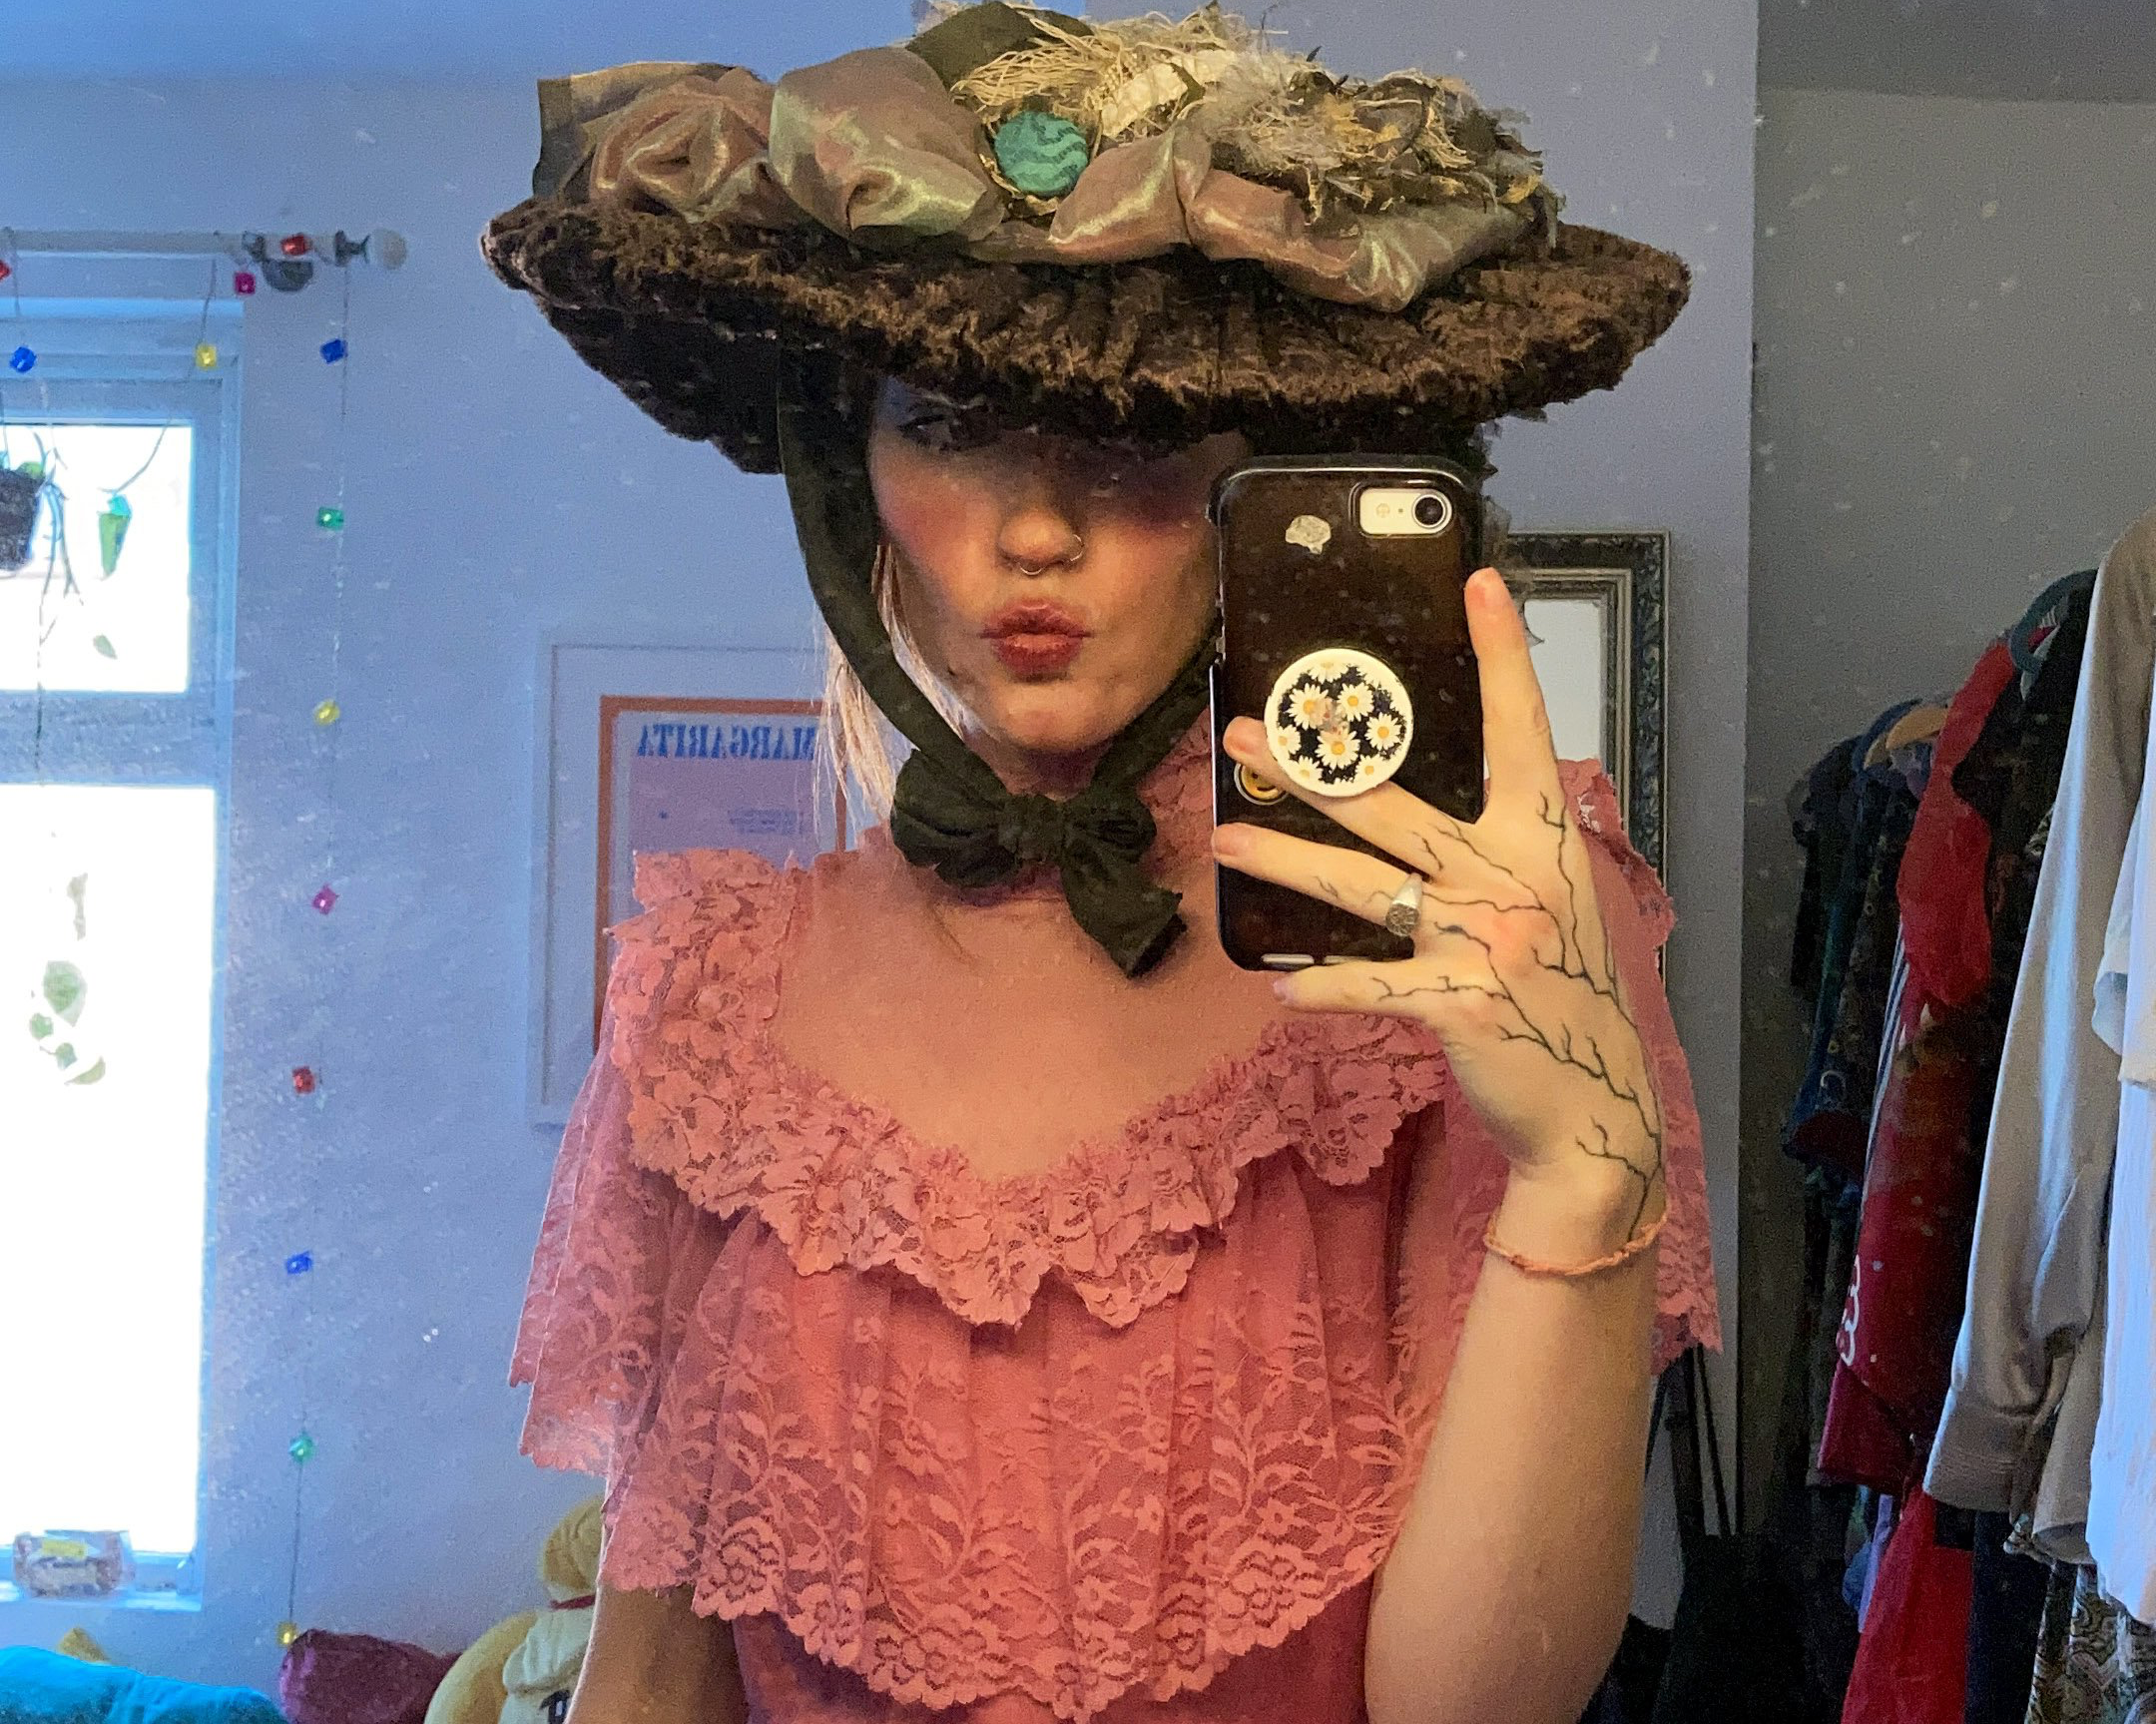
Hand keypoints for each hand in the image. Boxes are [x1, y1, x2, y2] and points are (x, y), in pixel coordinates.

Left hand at [1212, 568, 1663, 1236]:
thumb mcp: (1552, 908)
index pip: (1522, 730)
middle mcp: (1515, 879)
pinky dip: (1324, 989)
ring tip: (1226, 842)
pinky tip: (1278, 987)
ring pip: (1362, 887)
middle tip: (1246, 736)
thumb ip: (1497, 856)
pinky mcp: (1460, 1002)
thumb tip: (1417, 813)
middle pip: (1396, 806)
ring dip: (1285, 864)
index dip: (1503, 657)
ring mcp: (1488, 939)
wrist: (1594, 1112)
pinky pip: (1370, 984)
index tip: (1482, 583)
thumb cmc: (1564, 1000)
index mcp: (1545, 842)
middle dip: (1313, 770)